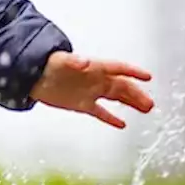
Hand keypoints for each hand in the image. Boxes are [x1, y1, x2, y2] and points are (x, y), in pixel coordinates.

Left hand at [31, 52, 154, 128]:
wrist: (34, 76)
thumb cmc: (49, 64)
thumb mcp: (61, 61)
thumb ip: (75, 61)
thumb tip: (85, 62)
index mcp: (95, 67)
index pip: (119, 69)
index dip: (133, 72)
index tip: (147, 77)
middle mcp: (96, 80)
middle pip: (122, 86)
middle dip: (136, 94)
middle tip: (150, 104)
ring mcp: (90, 92)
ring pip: (115, 98)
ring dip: (130, 103)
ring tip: (145, 109)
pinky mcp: (82, 104)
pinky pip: (100, 112)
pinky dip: (111, 117)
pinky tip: (122, 123)